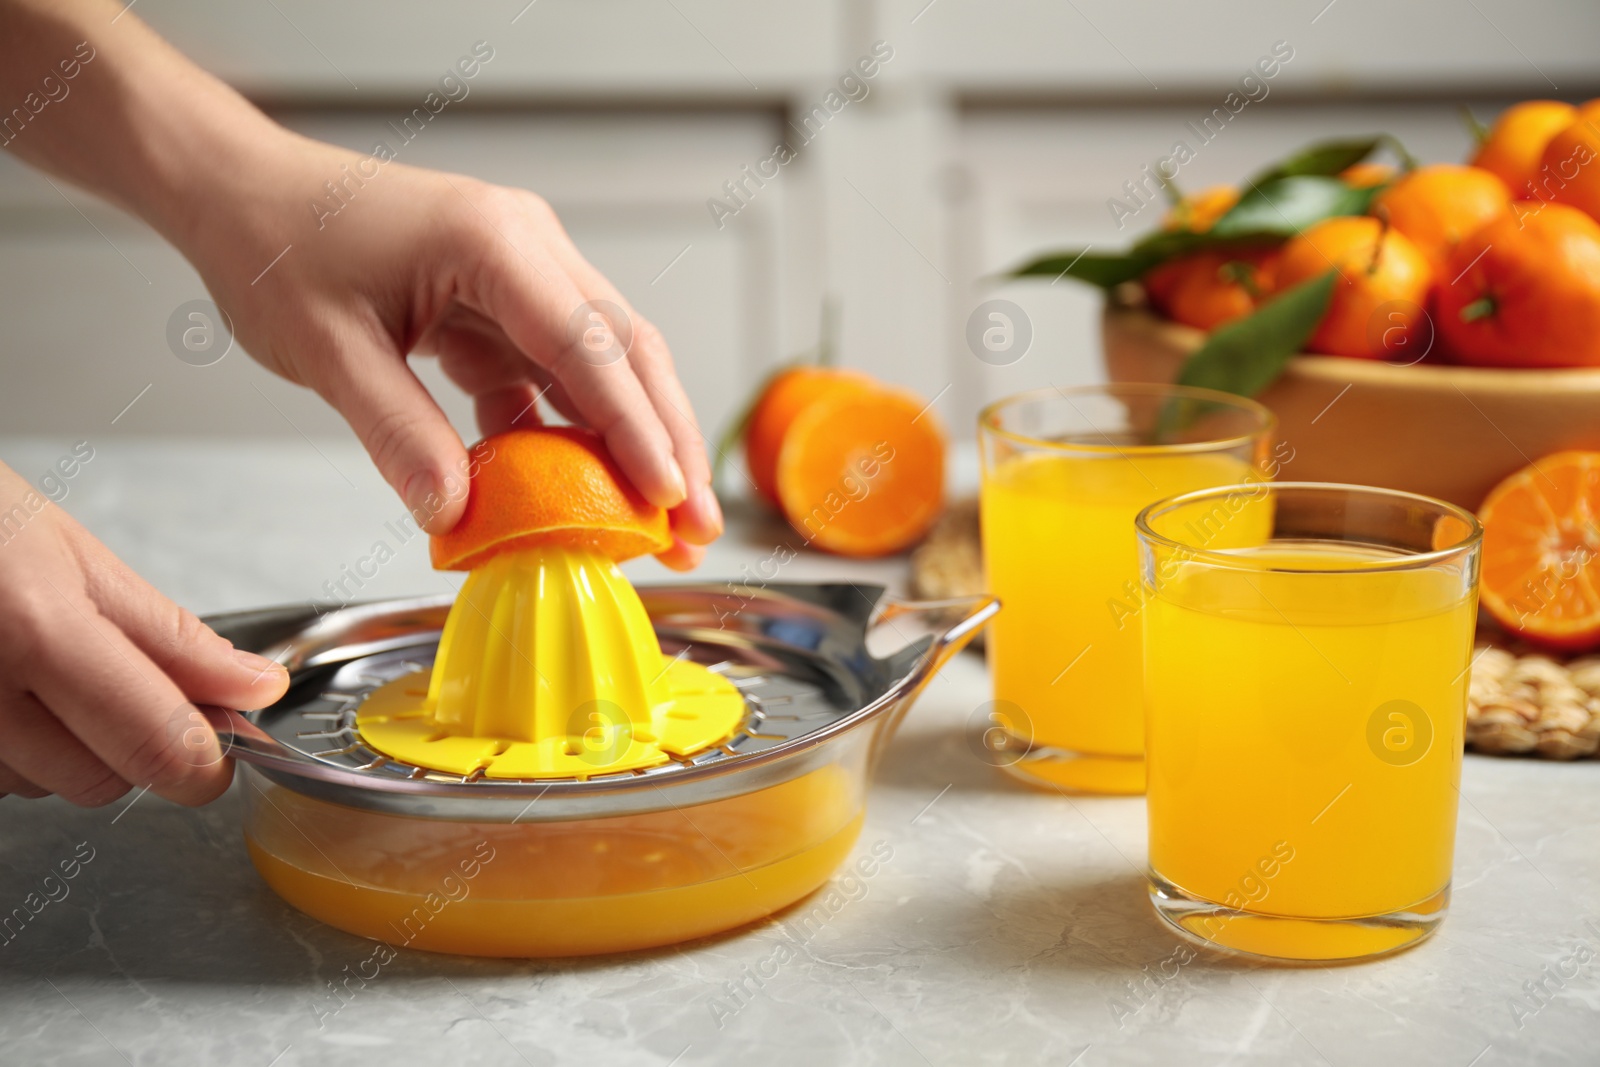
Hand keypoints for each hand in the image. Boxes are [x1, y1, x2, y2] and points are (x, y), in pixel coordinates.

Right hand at [0, 463, 287, 805]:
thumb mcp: (76, 557)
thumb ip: (173, 639)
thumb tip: (254, 689)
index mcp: (35, 629)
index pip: (154, 743)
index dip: (204, 761)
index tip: (219, 748)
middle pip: (100, 780)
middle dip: (128, 745)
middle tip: (109, 676)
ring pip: (37, 787)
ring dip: (58, 747)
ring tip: (27, 665)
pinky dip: (6, 748)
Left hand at [184, 136, 722, 569]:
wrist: (240, 191)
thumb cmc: (276, 246)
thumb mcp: (327, 349)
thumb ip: (396, 431)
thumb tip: (454, 515)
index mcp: (491, 240)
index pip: (587, 343)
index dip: (635, 425)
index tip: (667, 494)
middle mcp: (527, 247)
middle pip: (625, 352)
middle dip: (667, 443)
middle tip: (695, 526)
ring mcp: (522, 273)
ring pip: (603, 366)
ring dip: (631, 445)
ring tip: (658, 524)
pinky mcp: (502, 303)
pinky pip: (553, 376)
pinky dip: (568, 435)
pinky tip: (575, 494)